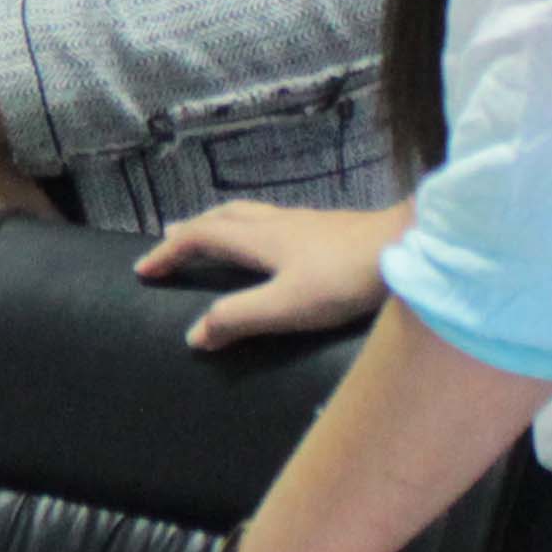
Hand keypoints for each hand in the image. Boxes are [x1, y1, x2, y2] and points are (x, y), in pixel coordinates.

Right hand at [137, 197, 409, 350]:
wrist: (408, 246)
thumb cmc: (345, 278)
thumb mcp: (285, 306)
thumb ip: (238, 318)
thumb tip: (194, 335)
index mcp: (258, 239)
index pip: (199, 238)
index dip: (169, 253)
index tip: (144, 270)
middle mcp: (275, 223)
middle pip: (221, 218)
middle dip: (190, 231)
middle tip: (168, 245)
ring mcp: (303, 222)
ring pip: (248, 215)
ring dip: (219, 225)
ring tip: (209, 236)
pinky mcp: (327, 229)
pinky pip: (271, 221)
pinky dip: (249, 228)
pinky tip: (269, 243)